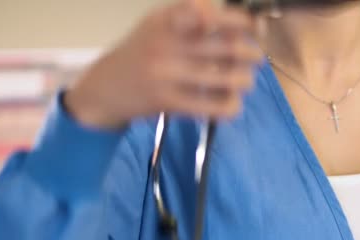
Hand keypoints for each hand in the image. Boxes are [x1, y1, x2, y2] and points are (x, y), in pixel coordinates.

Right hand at [65, 0, 262, 129]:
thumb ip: (190, 13)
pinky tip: (232, 103)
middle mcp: (168, 44)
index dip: (241, 22)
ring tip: (244, 81)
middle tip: (254, 58)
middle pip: (229, 48)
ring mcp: (168, 75)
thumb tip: (233, 18)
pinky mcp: (169, 103)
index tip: (254, 29)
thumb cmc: (140, 52)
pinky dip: (231, 106)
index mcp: (168, 20)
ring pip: (227, 79)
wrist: (105, 88)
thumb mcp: (157, 22)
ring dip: (245, 81)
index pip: (212, 15)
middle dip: (252, 55)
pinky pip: (213, 107)